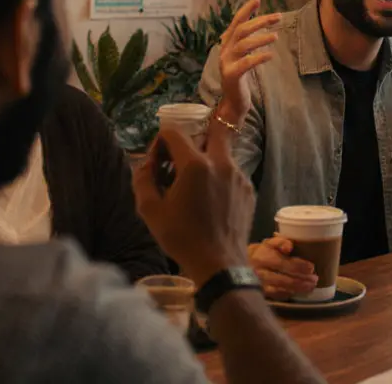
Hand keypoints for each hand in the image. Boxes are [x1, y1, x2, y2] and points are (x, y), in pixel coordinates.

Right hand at [133, 127, 254, 285]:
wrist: (219, 264)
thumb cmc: (181, 238)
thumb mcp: (150, 211)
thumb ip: (143, 179)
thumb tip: (146, 163)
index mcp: (196, 165)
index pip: (174, 133)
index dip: (159, 143)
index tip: (156, 163)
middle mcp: (222, 163)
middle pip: (213, 127)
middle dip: (194, 135)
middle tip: (181, 155)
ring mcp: (239, 175)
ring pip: (219, 154)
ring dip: (204, 161)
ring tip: (192, 188)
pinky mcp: (248, 188)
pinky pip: (229, 173)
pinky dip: (217, 178)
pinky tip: (208, 201)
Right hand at [215, 0, 280, 123]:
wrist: (233, 102)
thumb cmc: (241, 77)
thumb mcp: (242, 56)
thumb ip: (246, 41)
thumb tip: (261, 23)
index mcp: (228, 43)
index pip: (236, 21)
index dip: (246, 10)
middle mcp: (225, 50)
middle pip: (241, 30)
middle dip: (260, 21)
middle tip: (278, 17)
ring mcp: (226, 63)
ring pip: (243, 45)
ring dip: (261, 38)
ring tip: (276, 35)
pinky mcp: (232, 76)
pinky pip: (246, 64)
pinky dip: (259, 57)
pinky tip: (271, 55)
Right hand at [246, 236, 318, 300]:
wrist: (242, 265)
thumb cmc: (262, 252)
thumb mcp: (269, 242)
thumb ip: (280, 241)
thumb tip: (289, 247)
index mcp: (262, 257)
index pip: (282, 263)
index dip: (298, 266)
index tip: (311, 267)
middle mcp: (260, 272)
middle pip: (283, 279)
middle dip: (301, 280)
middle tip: (315, 280)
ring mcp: (260, 285)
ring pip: (281, 289)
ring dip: (298, 289)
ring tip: (310, 287)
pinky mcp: (261, 293)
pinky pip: (278, 295)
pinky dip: (290, 293)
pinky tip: (299, 291)